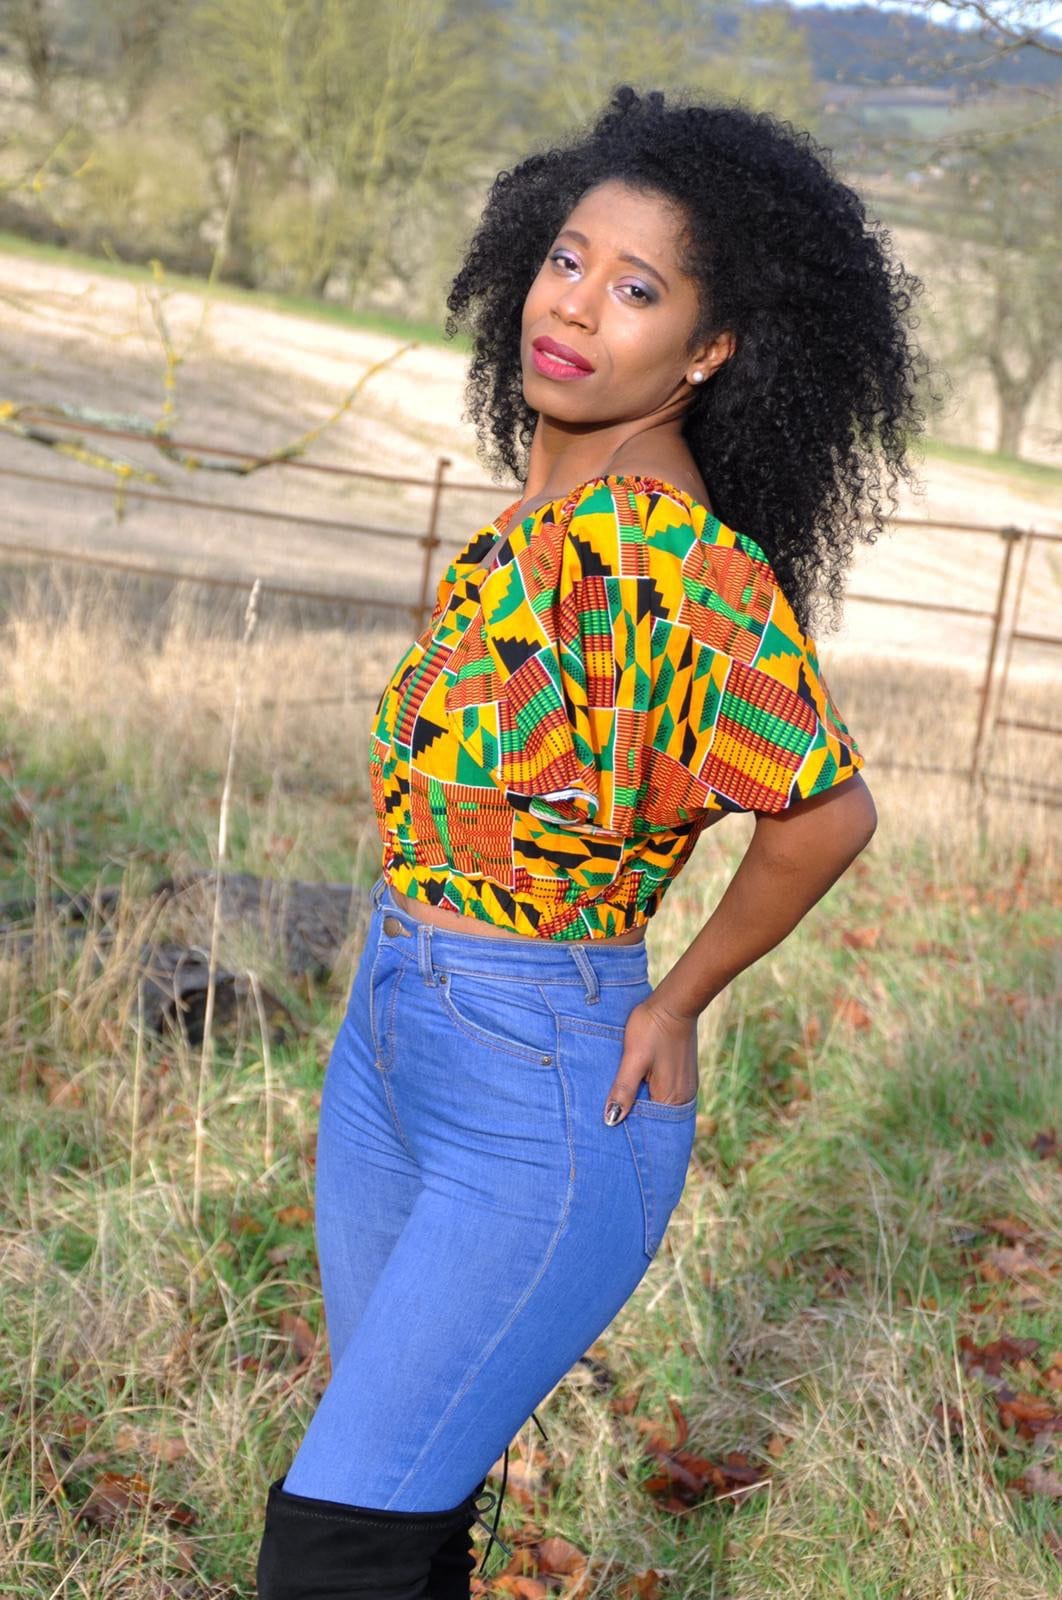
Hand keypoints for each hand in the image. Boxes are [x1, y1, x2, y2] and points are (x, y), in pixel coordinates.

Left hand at [603, 996, 698, 1123]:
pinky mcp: (682, 1075)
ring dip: (643, 1106)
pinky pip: (665, 1094)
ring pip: (660, 1106)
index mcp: (672, 1097)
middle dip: (637, 1120)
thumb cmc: (652, 1028)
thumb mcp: (633, 1059)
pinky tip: (636, 1090)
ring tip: (621, 1106)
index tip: (612, 1130)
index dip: (632, 1130)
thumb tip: (611, 1121)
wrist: (674, 1003)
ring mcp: (685, 1086)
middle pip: (657, 1119)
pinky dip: (651, 1095)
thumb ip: (624, 1090)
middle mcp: (683, 1097)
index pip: (652, 1127)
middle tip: (611, 1120)